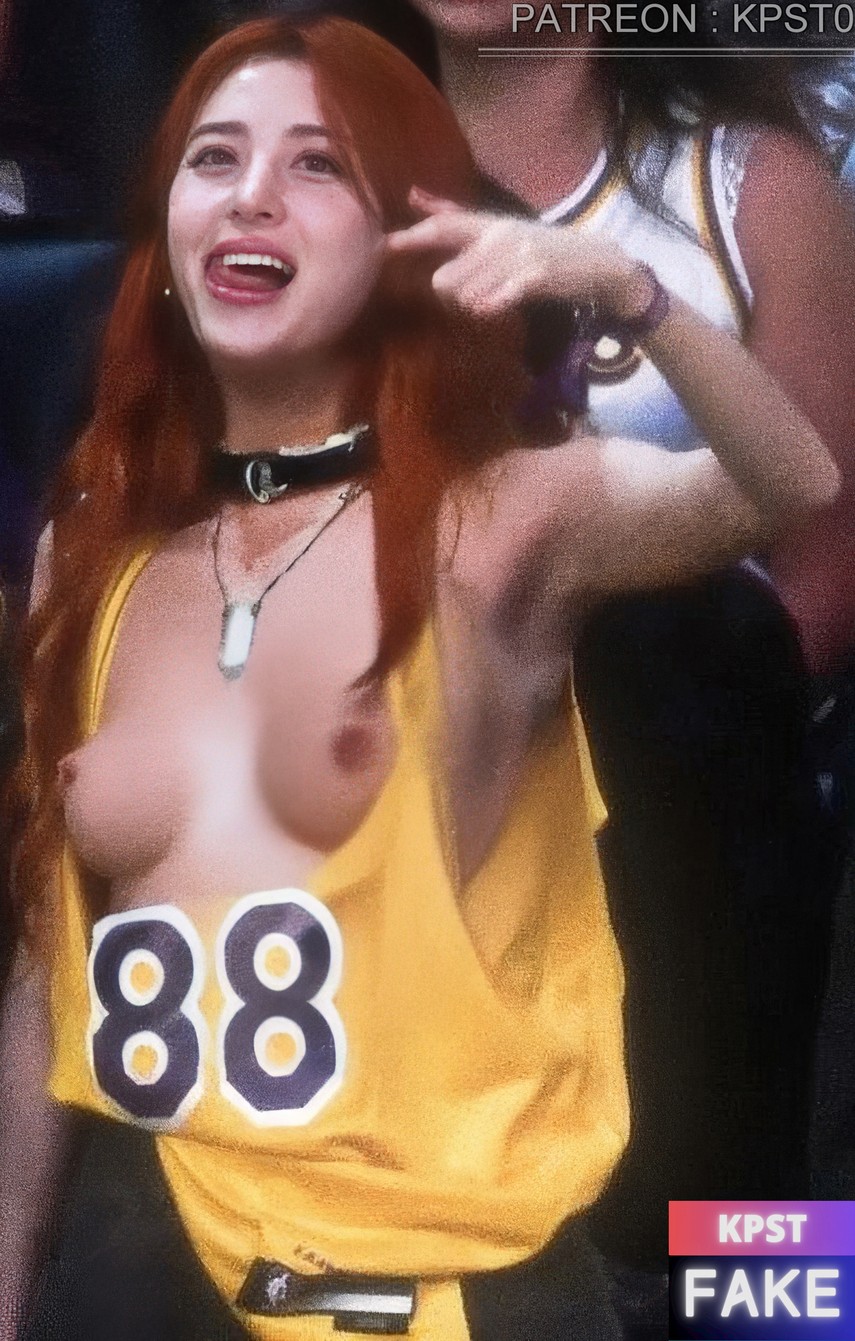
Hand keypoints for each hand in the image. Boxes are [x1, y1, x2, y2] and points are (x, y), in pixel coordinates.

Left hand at [386, 186, 636, 316]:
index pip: (442, 226)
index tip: (380, 248)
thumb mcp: (497, 228)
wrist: (597, 262)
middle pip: (446, 277)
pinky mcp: (533, 277)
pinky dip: (488, 309)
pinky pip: (492, 302)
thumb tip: (413, 194)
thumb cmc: (542, 248)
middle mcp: (499, 234)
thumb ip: (454, 214)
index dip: (410, 238)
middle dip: (449, 295)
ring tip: (491, 300)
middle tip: (468, 295)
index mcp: (489, 222)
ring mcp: (517, 255)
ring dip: (471, 305)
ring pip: (466, 294)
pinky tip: (495, 309)